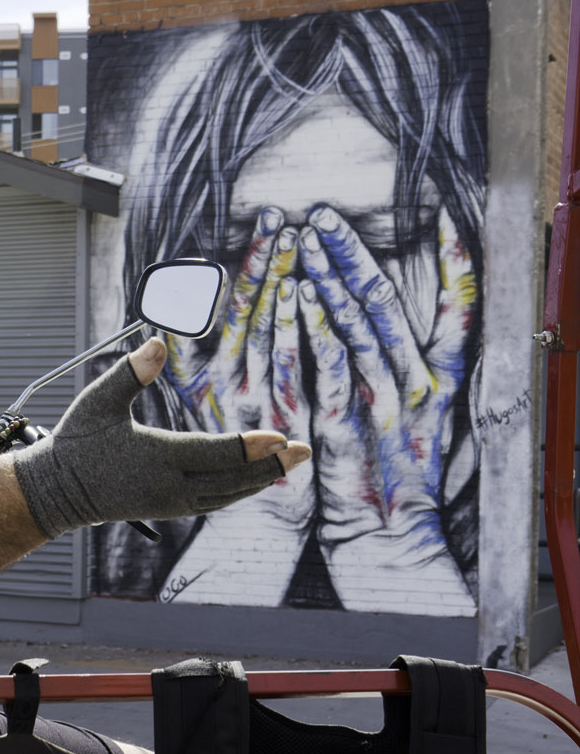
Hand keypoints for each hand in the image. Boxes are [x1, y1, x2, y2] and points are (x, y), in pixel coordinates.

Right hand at [13, 337, 308, 540]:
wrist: (58, 492)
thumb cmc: (77, 442)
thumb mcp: (98, 402)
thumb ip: (130, 373)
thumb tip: (156, 342)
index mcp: (156, 460)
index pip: (215, 455)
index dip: (250, 447)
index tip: (281, 438)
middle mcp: (169, 488)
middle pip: (232, 480)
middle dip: (271, 466)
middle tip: (304, 451)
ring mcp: (171, 503)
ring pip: (228, 495)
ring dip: (261, 480)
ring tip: (290, 463)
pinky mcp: (170, 509)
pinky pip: (216, 501)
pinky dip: (240, 490)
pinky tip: (257, 478)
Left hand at [298, 203, 474, 611]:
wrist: (385, 539)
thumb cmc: (398, 476)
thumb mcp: (423, 419)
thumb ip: (418, 370)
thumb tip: (391, 322)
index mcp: (440, 382)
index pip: (458, 311)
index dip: (456, 263)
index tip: (447, 216)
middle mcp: (414, 388)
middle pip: (388, 306)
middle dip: (355, 255)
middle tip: (327, 214)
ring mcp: (378, 407)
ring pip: (355, 329)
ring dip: (327, 279)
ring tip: (305, 237)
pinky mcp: (339, 428)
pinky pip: (326, 367)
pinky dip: (312, 329)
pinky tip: (295, 296)